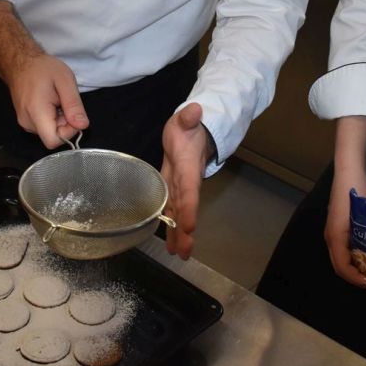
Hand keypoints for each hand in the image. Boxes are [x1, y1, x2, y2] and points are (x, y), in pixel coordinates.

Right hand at [0, 0, 88, 148]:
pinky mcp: (25, 120)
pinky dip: (52, 117)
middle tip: (65, 101)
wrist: (21, 62)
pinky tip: (51, 102)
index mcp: (36, 113)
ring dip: (59, 119)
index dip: (69, 132)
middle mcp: (27, 123)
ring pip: (49, 131)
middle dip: (65, 123)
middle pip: (52, 136)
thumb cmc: (43, 68)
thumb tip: (83, 126)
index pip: (53, 141)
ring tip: (57, 99)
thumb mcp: (65, 81)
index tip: (73, 113)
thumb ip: (74, 105)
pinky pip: (44, 126)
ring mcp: (24, 123)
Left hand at [160, 103, 213, 259]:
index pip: (189, 190)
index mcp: (187, 168)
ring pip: (179, 214)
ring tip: (179, 254)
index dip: (189, 208)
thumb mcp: (185, 120)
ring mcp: (180, 188)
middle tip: (185, 251)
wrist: (193, 133)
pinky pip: (173, 210)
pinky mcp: (173, 190)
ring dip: (179, 234)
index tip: (189, 226)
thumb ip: (188, 118)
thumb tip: (195, 110)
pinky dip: (173, 227)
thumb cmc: (187, 127)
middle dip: (186, 231)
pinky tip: (171, 244)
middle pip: (186, 209)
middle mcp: (186, 182)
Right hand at [326, 167, 365, 287]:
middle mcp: (330, 236)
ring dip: (355, 268)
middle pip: (339, 266)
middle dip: (357, 277)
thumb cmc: (357, 189)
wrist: (348, 169)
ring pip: (340, 258)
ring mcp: (331, 231)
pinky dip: (353, 257)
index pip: (342, 266)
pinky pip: (341, 249)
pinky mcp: (336, 226)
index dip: (357, 278)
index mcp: (336, 234)